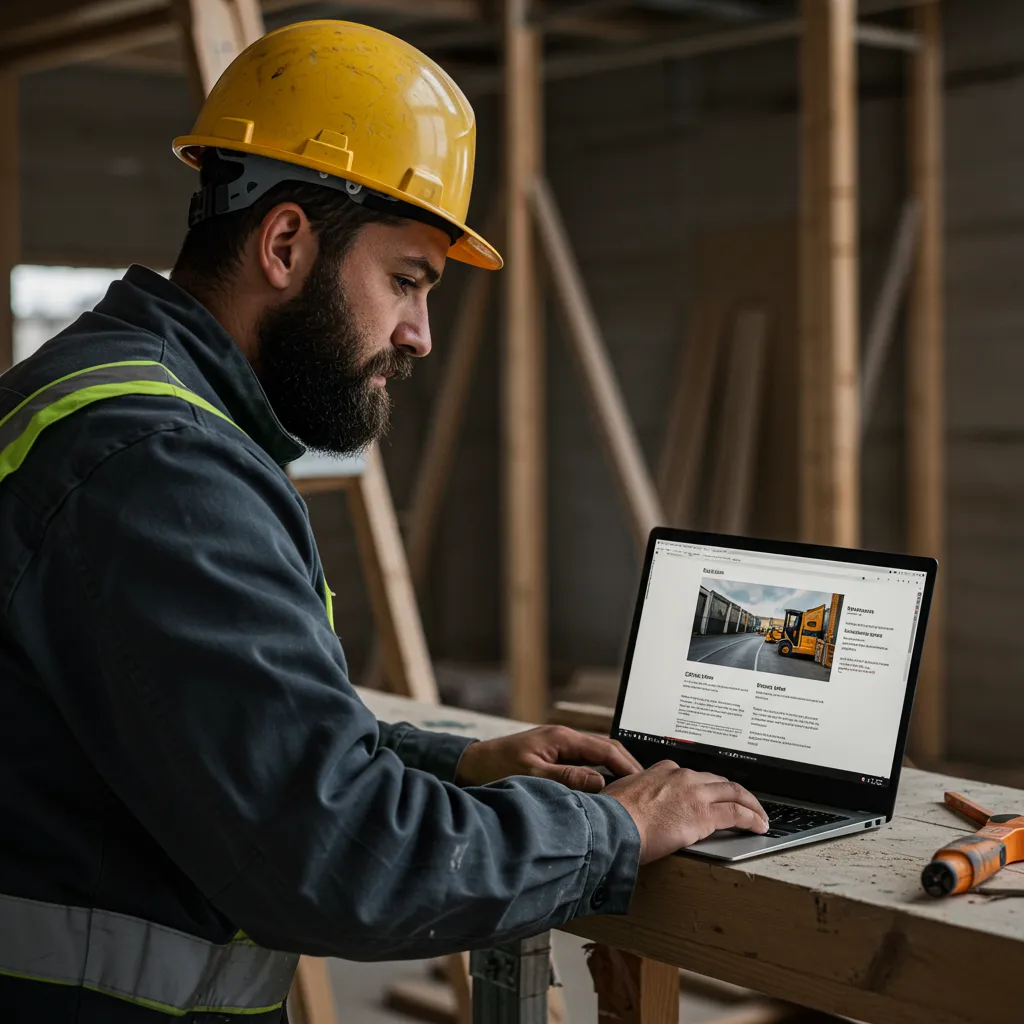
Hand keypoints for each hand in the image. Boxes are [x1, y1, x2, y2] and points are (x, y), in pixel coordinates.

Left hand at [455, 726, 642, 791]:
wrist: (470, 764)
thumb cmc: (495, 768)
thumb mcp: (533, 775)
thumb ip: (567, 777)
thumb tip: (600, 783)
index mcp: (562, 738)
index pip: (606, 749)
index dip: (627, 766)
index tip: (643, 783)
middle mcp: (564, 738)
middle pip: (605, 750)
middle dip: (626, 768)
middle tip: (644, 789)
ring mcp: (558, 746)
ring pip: (595, 758)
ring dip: (613, 773)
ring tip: (629, 793)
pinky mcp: (552, 756)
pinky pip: (582, 764)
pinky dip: (597, 775)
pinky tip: (602, 792)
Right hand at [603, 761, 768, 864]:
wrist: (614, 824)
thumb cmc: (612, 814)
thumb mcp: (623, 794)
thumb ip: (636, 795)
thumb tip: (630, 805)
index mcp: (663, 771)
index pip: (692, 776)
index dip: (706, 785)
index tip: (711, 794)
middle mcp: (682, 777)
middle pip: (718, 781)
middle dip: (734, 792)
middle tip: (744, 802)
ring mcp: (695, 793)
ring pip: (734, 793)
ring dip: (750, 804)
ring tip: (759, 815)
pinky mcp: (705, 814)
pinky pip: (738, 814)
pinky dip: (752, 818)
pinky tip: (759, 826)